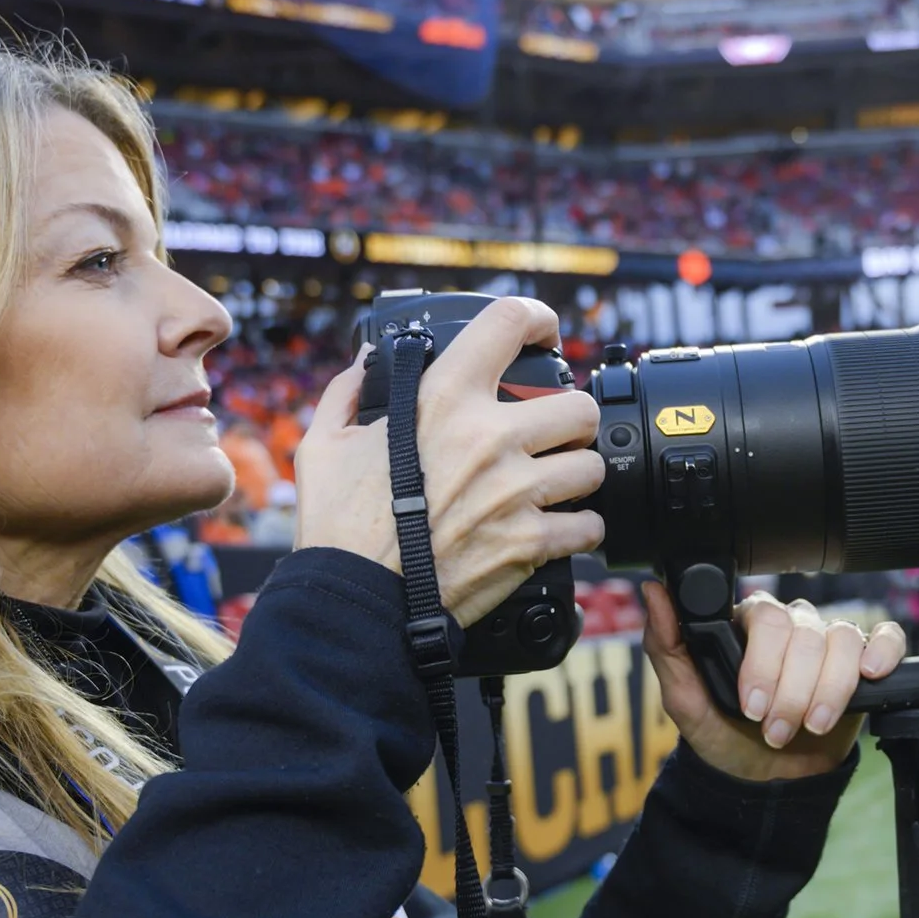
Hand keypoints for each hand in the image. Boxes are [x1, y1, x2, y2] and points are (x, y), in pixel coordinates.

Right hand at [296, 299, 604, 626]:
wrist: (356, 599)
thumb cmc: (340, 524)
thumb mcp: (325, 443)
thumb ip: (349, 392)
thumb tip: (365, 361)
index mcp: (444, 399)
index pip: (507, 324)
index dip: (535, 319)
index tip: (544, 332)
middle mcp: (490, 438)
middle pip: (578, 405)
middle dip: (571, 419)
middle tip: (554, 433)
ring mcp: (517, 491)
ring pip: (593, 465)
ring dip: (579, 475)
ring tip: (558, 484)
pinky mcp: (531, 542)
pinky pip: (589, 525)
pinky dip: (580, 529)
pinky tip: (561, 529)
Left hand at [641, 581, 905, 782]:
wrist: (762, 779)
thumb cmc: (723, 735)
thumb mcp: (685, 700)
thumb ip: (667, 645)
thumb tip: (655, 592)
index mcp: (747, 624)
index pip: (768, 619)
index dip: (763, 665)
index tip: (750, 707)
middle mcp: (791, 626)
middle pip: (807, 635)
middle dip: (792, 692)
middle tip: (774, 729)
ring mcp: (827, 642)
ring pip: (844, 643)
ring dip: (828, 693)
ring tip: (810, 727)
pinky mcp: (862, 662)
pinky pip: (884, 637)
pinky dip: (882, 654)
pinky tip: (870, 678)